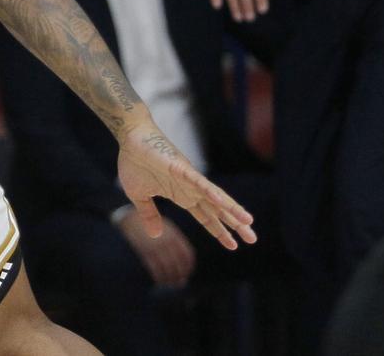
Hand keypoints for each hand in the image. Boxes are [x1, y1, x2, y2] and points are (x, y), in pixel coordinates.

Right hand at [117, 120, 255, 251]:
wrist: (131, 138)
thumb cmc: (135, 162)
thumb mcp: (139, 197)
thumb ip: (149, 215)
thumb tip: (156, 235)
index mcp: (182, 196)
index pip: (206, 217)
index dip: (219, 231)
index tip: (233, 245)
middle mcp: (190, 189)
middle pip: (217, 210)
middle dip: (234, 224)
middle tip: (252, 239)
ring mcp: (188, 178)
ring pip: (215, 197)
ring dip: (231, 209)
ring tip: (248, 222)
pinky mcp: (181, 168)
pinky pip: (198, 181)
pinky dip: (210, 191)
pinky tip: (221, 201)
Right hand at [117, 209, 195, 286]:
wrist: (130, 218)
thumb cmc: (149, 224)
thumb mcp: (166, 227)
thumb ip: (176, 239)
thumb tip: (184, 258)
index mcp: (174, 235)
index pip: (187, 254)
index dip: (188, 267)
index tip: (187, 273)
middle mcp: (167, 241)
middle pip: (178, 264)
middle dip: (180, 276)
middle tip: (179, 283)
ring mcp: (156, 246)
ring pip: (167, 268)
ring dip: (169, 279)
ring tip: (169, 284)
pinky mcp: (145, 251)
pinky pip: (155, 268)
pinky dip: (158, 277)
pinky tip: (159, 281)